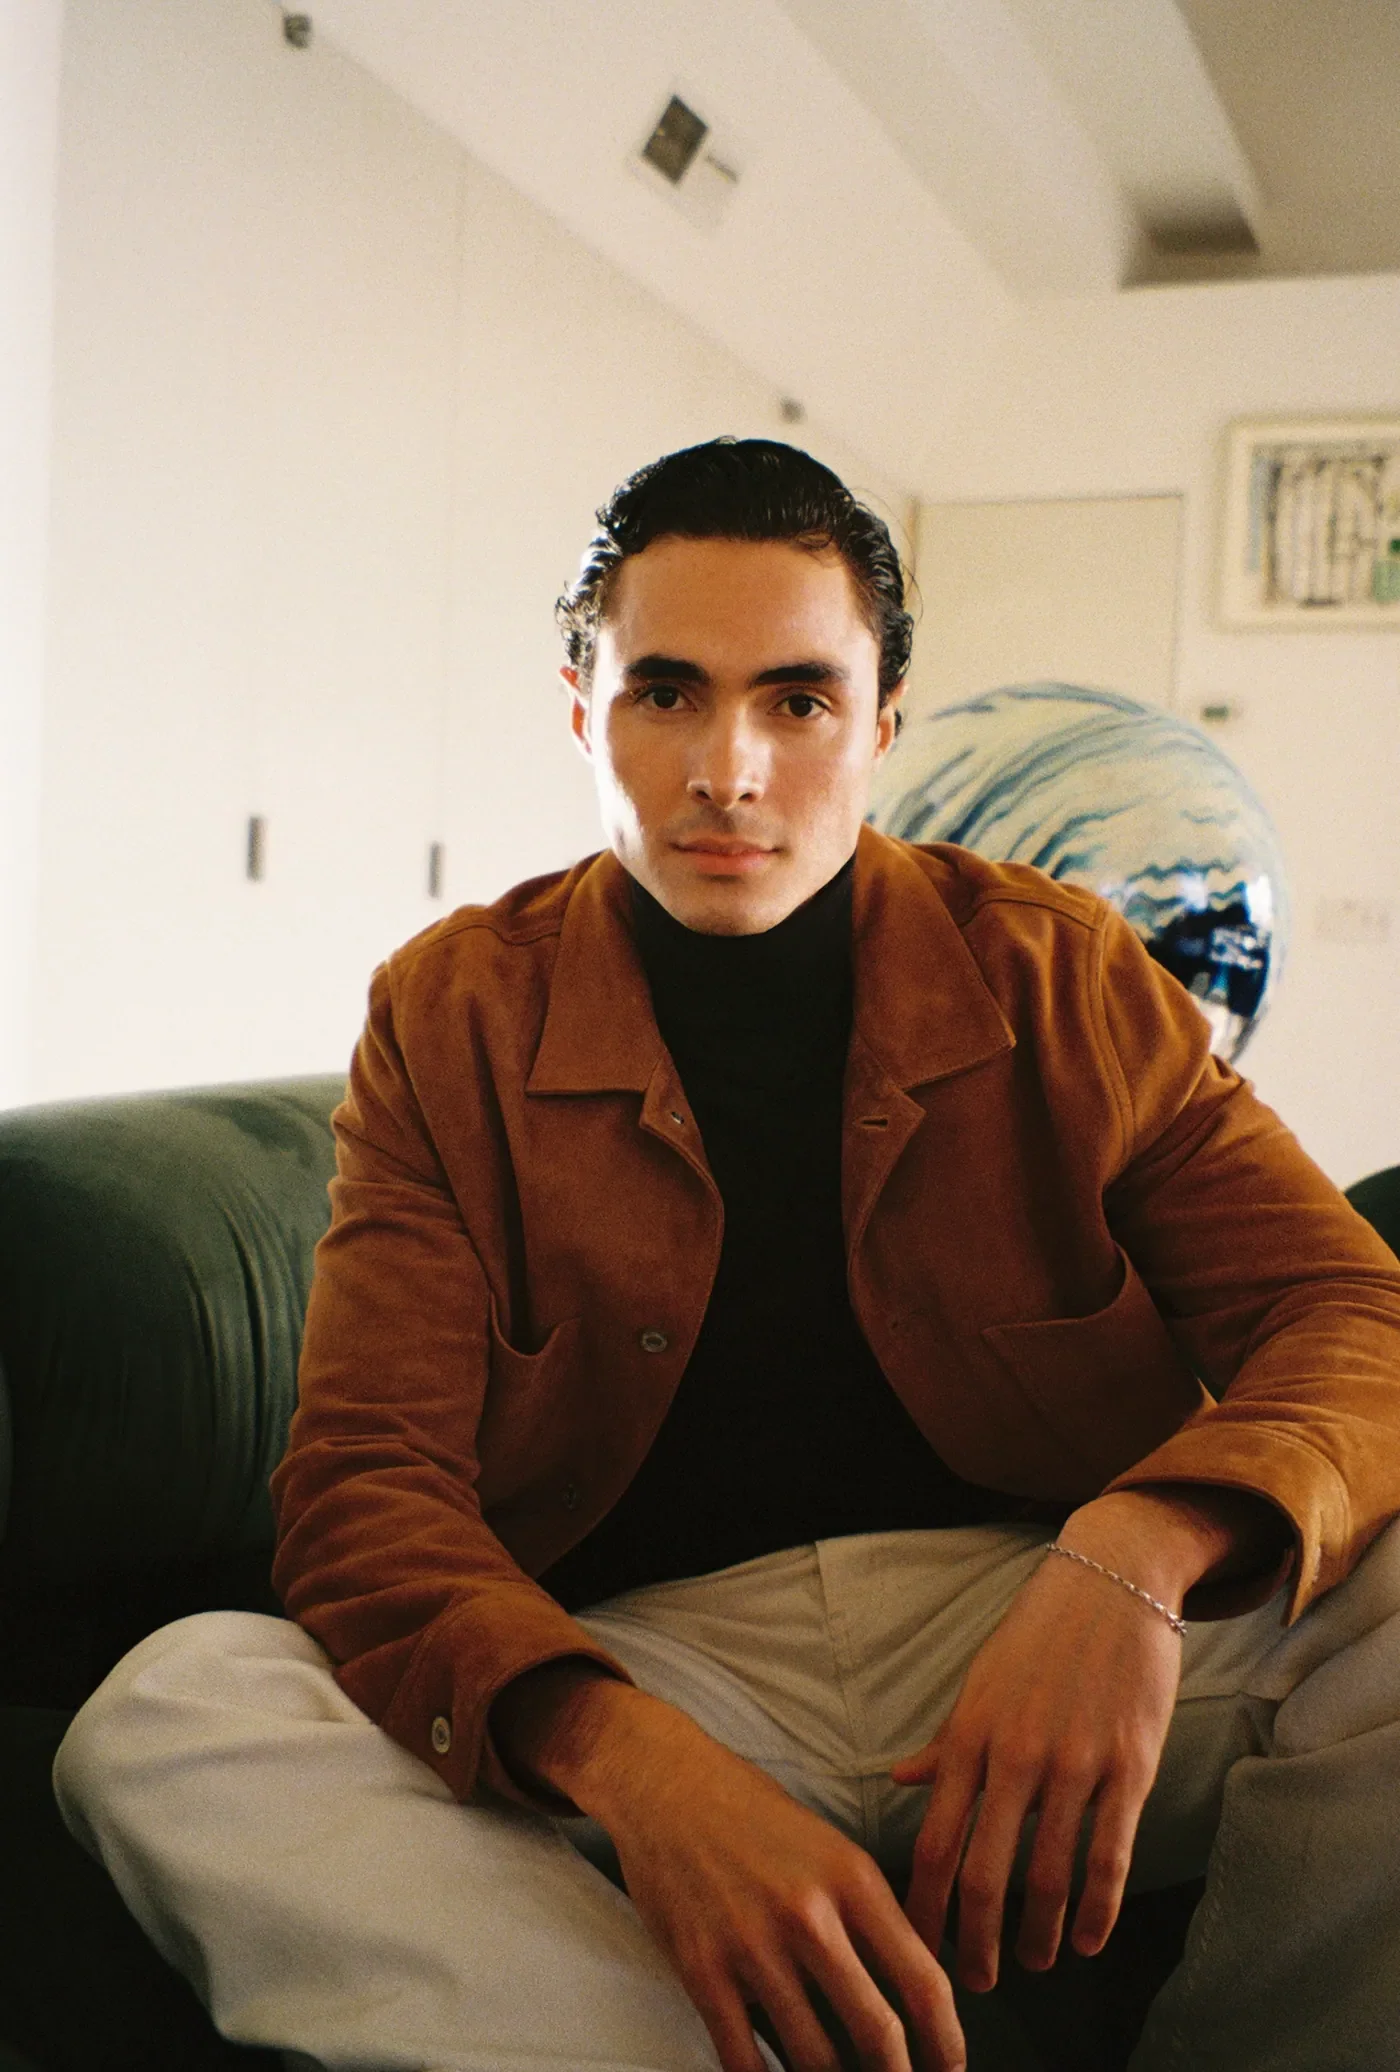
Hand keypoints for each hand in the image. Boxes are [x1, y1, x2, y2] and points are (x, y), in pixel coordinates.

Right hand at [493, 1667, 965, 2071]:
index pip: (922, 1979)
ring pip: (815, 2056)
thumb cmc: (753, 1813)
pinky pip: (743, 2057)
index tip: (951, 2066)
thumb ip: (869, 1912)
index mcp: (852, 1878)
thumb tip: (910, 1984)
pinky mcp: (702, 1968)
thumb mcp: (830, 1845)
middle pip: (878, 2032)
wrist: (666, 1783)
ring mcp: (753, 1946)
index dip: (948, 2041)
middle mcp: (809, 1915)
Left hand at [892, 1494, 1197, 1992]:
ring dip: (1036, 1935)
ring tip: (1031, 1964)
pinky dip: (1096, 1910)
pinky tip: (1086, 1941)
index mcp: (970, 1734)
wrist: (1114, 1579)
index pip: (934, 1842)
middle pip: (984, 1873)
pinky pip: (1109, 1855)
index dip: (924, 1907)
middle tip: (973, 1985)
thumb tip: (899, 1781)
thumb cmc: (1040, 1633)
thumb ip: (947, 1742)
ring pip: (1047, 1875)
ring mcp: (1074, 1761)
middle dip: (974, 1941)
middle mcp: (1015, 1753)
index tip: (918, 1948)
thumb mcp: (981, 1682)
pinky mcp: (1129, 1765)